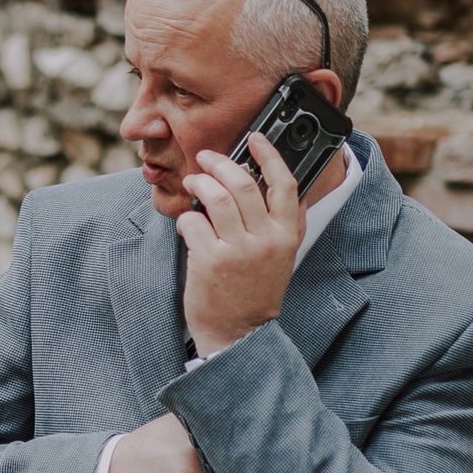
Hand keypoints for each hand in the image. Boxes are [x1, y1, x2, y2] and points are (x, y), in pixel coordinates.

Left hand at [178, 132, 305, 358]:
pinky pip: (193, 222)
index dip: (269, 155)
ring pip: (216, 197)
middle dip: (219, 163)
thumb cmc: (256, 292)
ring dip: (198, 183)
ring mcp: (237, 250)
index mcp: (287, 235)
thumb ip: (286, 224)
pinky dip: (185, 218)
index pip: (285, 183)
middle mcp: (265, 240)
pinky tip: (186, 224)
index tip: (255, 138)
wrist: (239, 334)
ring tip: (191, 183)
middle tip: (205, 158)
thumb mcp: (282, 257)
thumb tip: (280, 189)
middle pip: (242, 183)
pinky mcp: (210, 261)